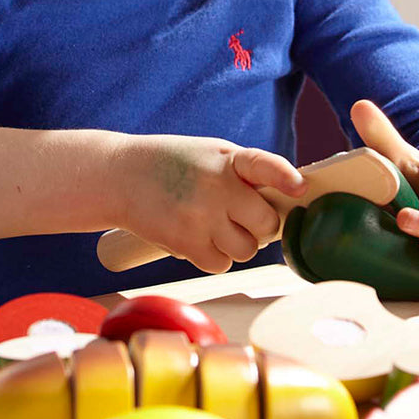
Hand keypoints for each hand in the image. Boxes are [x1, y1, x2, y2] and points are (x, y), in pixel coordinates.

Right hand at [112, 134, 304, 273]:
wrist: (119, 177)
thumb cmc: (174, 164)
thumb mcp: (212, 154)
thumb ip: (246, 173)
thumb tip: (286, 202)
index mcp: (227, 159)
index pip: (263, 165)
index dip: (284, 177)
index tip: (299, 188)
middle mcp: (216, 188)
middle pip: (266, 223)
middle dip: (262, 224)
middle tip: (245, 216)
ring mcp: (200, 218)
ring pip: (247, 250)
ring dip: (238, 243)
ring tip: (216, 224)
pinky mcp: (184, 244)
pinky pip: (221, 264)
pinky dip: (216, 257)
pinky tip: (200, 237)